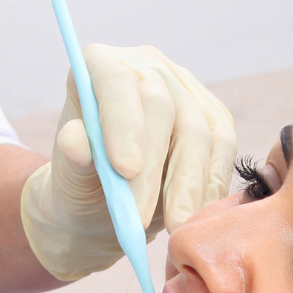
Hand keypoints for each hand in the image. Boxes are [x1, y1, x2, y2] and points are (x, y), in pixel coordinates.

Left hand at [21, 45, 236, 280]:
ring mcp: (186, 90)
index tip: (125, 170)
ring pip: (200, 131)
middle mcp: (147, 67)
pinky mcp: (214, 119)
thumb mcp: (68, 178)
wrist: (107, 203)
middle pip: (162, 107)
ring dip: (188, 185)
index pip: (115, 81)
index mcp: (101, 65)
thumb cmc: (82, 184)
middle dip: (154, 167)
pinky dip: (211, 187)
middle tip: (140, 218)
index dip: (123, 123)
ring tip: (173, 227)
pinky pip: (223, 149)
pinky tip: (197, 217)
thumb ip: (71, 158)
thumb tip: (74, 142)